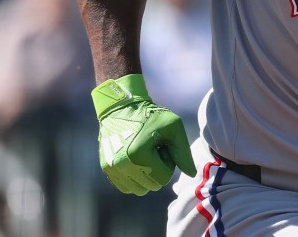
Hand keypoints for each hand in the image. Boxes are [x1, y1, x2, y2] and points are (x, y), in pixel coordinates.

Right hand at [91, 74, 195, 194]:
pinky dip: (135, 178)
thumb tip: (191, 174)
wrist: (121, 108)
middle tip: (155, 150)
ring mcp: (112, 169)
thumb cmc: (151, 116)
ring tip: (146, 155)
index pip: (163, 178)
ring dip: (147, 174)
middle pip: (152, 186)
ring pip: (140, 189)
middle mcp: (122, 165)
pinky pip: (126, 187)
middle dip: (158, 169)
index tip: (163, 147)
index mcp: (139, 155)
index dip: (169, 163)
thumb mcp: (173, 127)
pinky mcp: (106, 169)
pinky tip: (136, 159)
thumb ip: (183, 152)